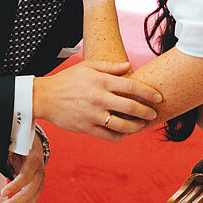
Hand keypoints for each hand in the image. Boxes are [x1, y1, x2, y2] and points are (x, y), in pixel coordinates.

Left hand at [0, 136, 46, 202]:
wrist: (35, 152)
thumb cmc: (21, 149)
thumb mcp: (15, 146)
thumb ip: (8, 151)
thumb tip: (1, 156)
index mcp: (33, 162)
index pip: (25, 177)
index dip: (15, 186)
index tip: (2, 193)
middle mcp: (39, 176)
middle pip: (29, 194)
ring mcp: (39, 186)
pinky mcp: (37, 193)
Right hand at [33, 60, 162, 141]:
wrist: (44, 97)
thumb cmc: (67, 80)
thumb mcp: (87, 67)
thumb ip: (109, 67)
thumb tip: (129, 66)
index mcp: (101, 81)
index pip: (131, 86)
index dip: (148, 93)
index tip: (158, 98)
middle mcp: (99, 98)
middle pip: (130, 107)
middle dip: (146, 112)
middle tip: (153, 114)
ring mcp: (93, 114)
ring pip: (122, 125)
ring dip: (135, 126)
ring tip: (140, 125)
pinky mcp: (86, 127)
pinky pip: (108, 136)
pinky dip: (120, 136)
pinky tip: (124, 133)